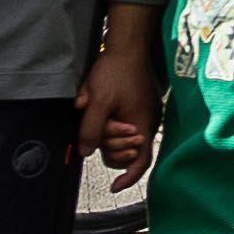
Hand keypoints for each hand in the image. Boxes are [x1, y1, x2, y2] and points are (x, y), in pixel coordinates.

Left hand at [75, 41, 156, 178]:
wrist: (128, 46)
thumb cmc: (116, 72)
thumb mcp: (98, 102)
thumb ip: (91, 130)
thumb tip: (85, 153)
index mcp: (143, 126)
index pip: (140, 163)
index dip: (128, 178)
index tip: (114, 187)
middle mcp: (149, 124)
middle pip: (127, 152)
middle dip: (108, 146)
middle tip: (94, 129)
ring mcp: (146, 115)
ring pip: (124, 138)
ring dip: (107, 132)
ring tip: (96, 111)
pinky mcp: (141, 106)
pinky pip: (125, 124)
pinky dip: (112, 122)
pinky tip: (102, 107)